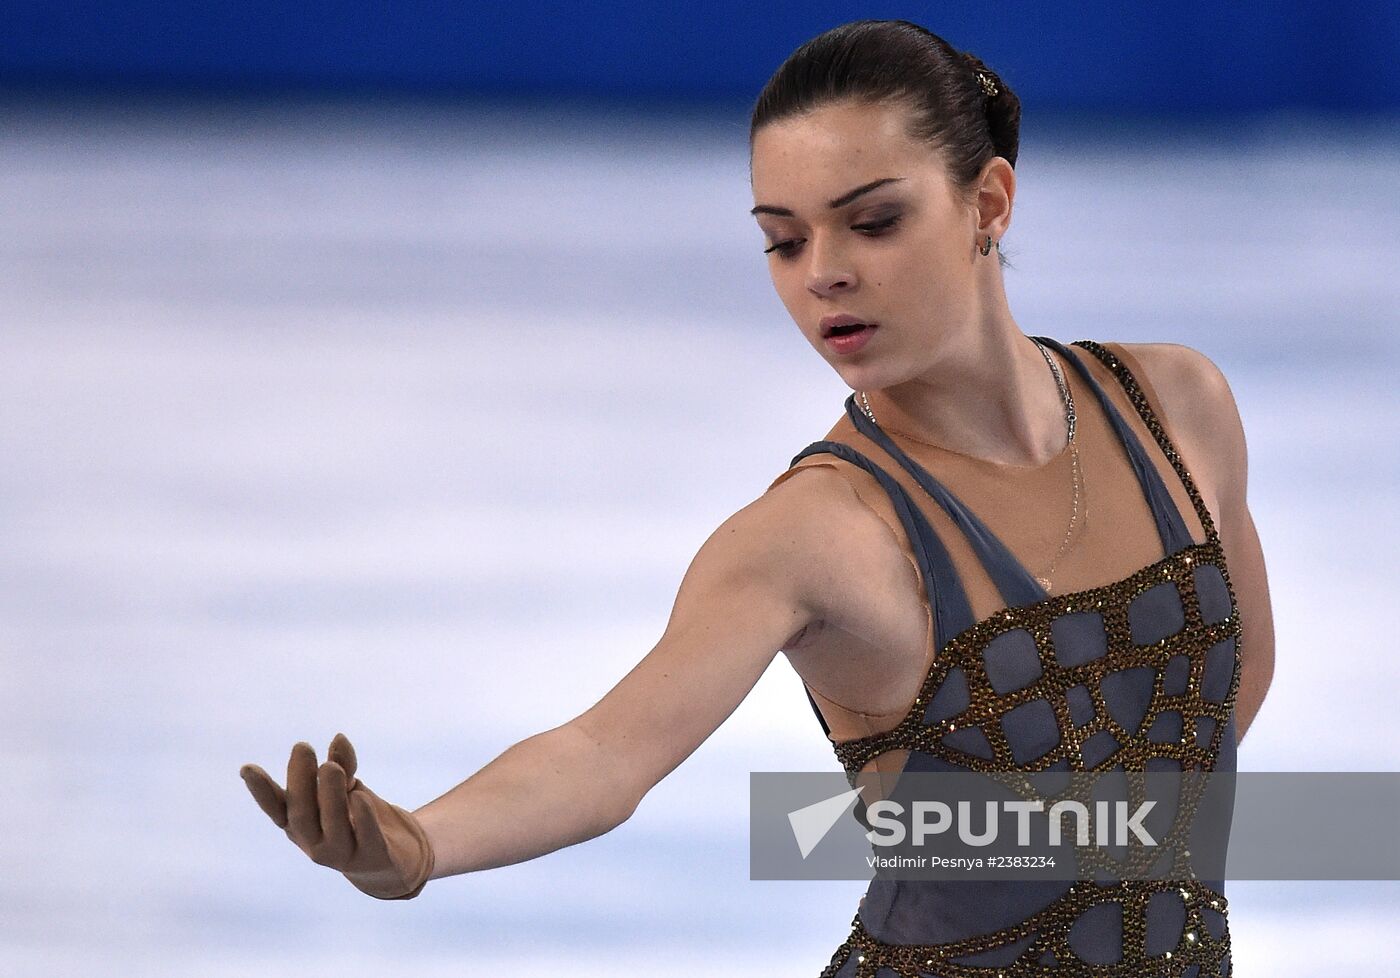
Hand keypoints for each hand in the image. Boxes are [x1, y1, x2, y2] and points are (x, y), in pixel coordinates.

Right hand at [239, 732, 434, 899]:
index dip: (261, 792)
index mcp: (301, 824)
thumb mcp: (349, 786)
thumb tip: (338, 739)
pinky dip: (362, 817)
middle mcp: (315, 842)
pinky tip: (359, 795)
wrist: (398, 854)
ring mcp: (342, 853)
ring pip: (332, 827)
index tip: (246, 768)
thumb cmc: (361, 815)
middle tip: (302, 747)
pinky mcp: (372, 856)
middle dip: (300, 781)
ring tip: (330, 766)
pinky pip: (366, 837)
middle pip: (301, 815)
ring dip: (329, 795)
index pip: (277, 809)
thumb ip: (343, 764)